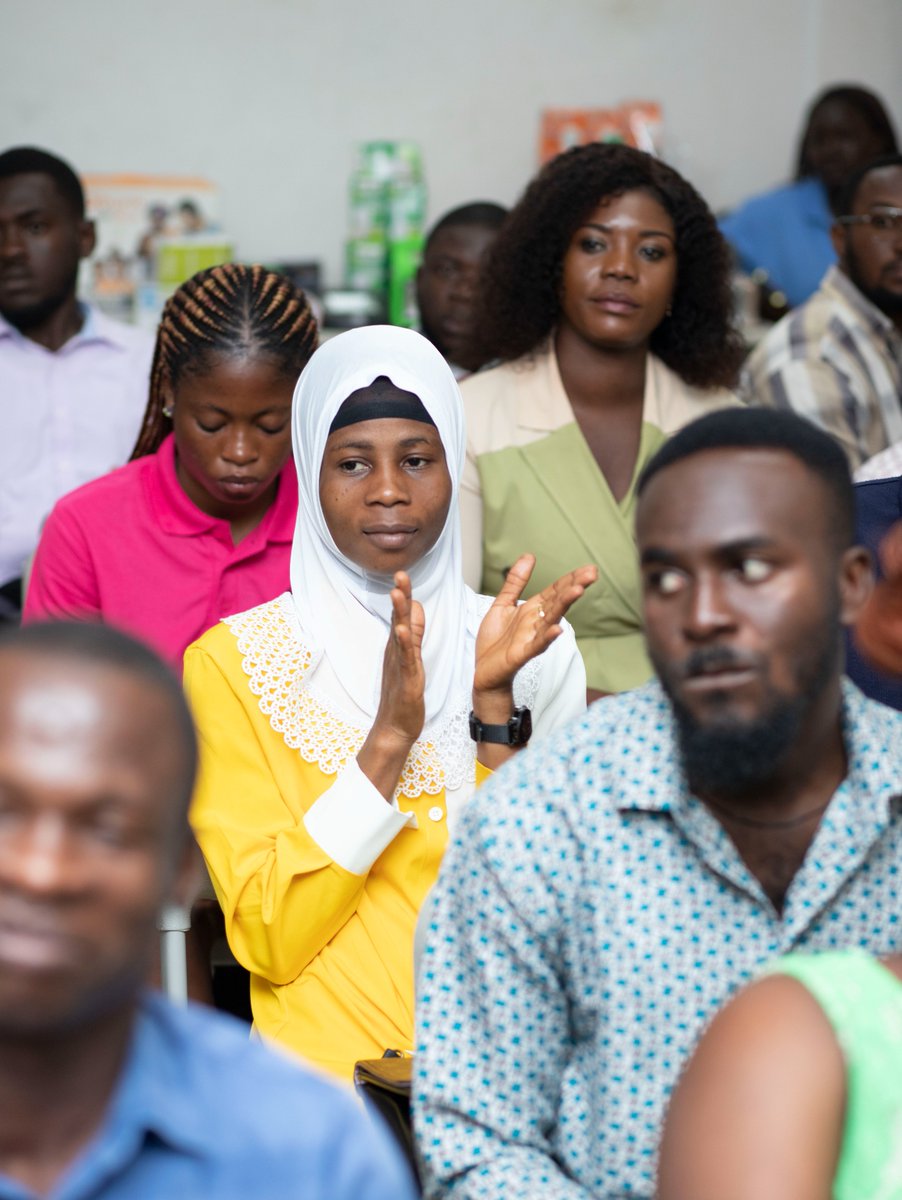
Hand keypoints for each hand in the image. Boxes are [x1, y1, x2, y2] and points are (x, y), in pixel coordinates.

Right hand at [358, 572, 426, 801]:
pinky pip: (405, 658)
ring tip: (397, 593)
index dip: (404, 594)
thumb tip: (416, 607)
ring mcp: (400, 664)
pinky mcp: (406, 679)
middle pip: (397, 618)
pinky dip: (403, 643)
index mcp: (398, 645)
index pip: (401, 614)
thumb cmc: (402, 693)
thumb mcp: (410, 657)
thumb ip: (413, 633)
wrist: (395, 727)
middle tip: (400, 573)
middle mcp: (396, 651)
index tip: (404, 573)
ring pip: (399, 634)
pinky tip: (402, 630)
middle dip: (400, 595)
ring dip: (398, 613)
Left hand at [473, 554, 597, 698]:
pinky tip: (557, 630)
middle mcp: (536, 622)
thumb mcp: (503, 604)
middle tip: (592, 573)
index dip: (570, 578)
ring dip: (564, 605)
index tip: (589, 568)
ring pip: (551, 619)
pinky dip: (547, 638)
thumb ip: (516, 581)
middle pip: (558, 601)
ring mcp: (531, 638)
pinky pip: (537, 645)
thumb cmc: (495, 641)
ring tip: (577, 591)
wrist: (484, 671)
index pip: (556, 590)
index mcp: (533, 609)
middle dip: (574, 586)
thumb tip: (530, 556)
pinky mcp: (522, 654)